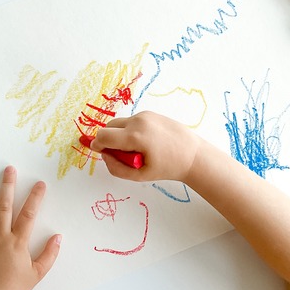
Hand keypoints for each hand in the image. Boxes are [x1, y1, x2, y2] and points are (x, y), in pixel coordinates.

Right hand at [89, 111, 206, 182]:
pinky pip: (132, 121)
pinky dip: (131, 130)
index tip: (100, 152)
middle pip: (109, 127)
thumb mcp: (139, 176)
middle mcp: (138, 121)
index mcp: (135, 137)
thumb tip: (104, 155)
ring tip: (137, 149)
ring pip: (120, 123)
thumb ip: (116, 168)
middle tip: (121, 155)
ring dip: (120, 135)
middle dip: (109, 140)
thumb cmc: (168, 168)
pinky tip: (145, 142)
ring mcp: (145, 115)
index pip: (103, 136)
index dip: (97, 145)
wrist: (193, 155)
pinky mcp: (150, 113)